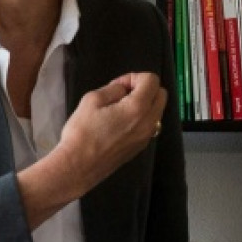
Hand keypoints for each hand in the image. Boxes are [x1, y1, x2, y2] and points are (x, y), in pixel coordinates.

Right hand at [59, 72, 166, 190]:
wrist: (80, 165)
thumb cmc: (83, 131)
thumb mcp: (91, 100)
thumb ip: (112, 89)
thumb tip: (123, 89)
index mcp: (138, 107)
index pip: (152, 80)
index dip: (134, 77)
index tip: (118, 85)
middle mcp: (149, 122)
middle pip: (161, 94)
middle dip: (144, 88)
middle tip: (122, 94)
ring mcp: (147, 136)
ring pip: (157, 111)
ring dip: (144, 103)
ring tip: (120, 109)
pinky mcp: (141, 146)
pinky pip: (150, 125)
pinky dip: (141, 117)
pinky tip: (120, 124)